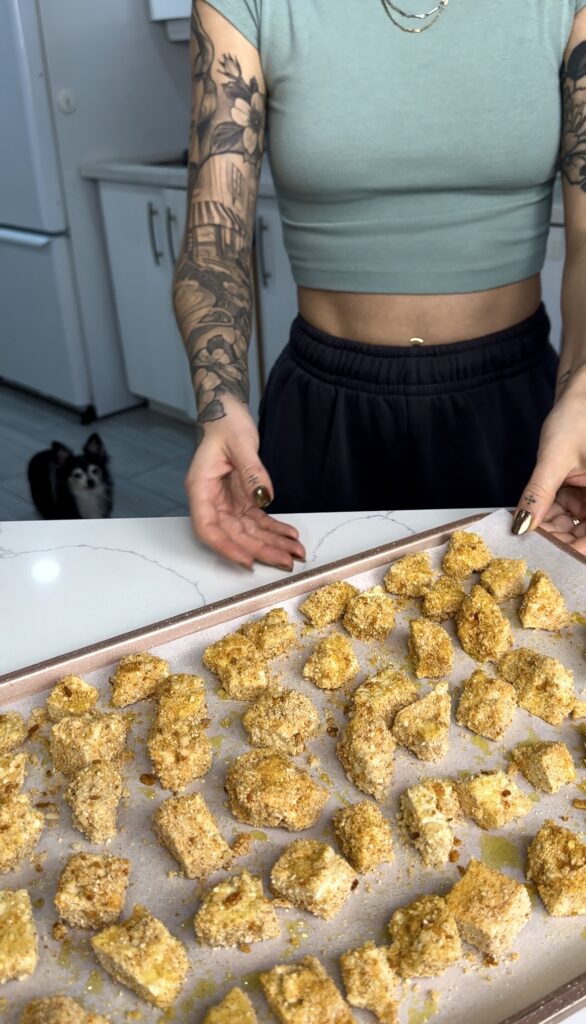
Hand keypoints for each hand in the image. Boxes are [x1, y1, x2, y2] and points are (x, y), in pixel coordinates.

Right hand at [185, 398, 305, 569]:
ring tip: (295, 552)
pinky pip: (257, 521)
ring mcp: (227, 502)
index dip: (226, 547)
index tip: (248, 560)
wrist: (227, 413)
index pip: (208, 528)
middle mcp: (211, 500)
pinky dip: (274, 529)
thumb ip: (251, 471)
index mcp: (200, 488)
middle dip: (260, 550)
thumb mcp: (240, 442)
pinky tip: (290, 536)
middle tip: (286, 560)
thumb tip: (264, 497)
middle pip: (233, 535)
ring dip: (271, 543)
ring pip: (248, 532)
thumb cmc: (226, 424)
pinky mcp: (241, 500)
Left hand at [512, 366, 585, 553]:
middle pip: (583, 533)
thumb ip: (538, 494)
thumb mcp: (554, 458)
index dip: (573, 550)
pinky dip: (550, 514)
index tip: (546, 555)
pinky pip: (568, 512)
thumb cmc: (578, 417)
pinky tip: (532, 513)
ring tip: (526, 526)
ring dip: (551, 528)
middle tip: (528, 541)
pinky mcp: (584, 492)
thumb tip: (522, 525)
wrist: (580, 396)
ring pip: (575, 526)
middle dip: (558, 539)